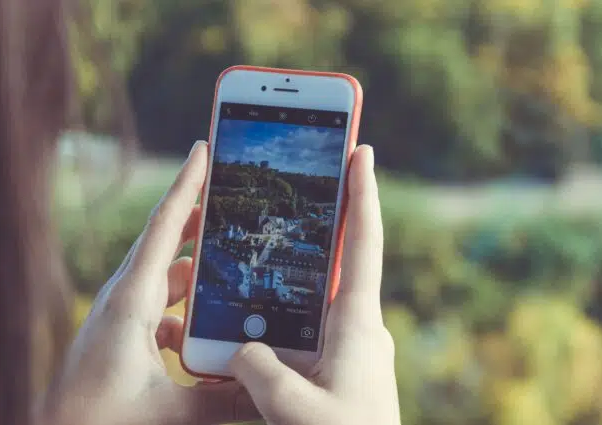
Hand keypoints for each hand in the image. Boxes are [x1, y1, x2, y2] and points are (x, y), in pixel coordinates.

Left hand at [39, 141, 258, 424]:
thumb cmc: (98, 422)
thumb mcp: (172, 413)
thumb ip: (227, 401)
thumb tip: (273, 390)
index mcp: (131, 301)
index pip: (165, 228)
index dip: (187, 186)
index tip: (204, 149)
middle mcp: (124, 300)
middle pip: (171, 246)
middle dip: (204, 222)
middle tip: (237, 200)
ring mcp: (122, 319)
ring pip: (169, 282)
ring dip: (201, 276)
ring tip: (237, 270)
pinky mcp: (123, 338)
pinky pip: (163, 311)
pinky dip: (189, 314)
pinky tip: (209, 338)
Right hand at [230, 145, 399, 424]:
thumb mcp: (297, 413)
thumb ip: (262, 374)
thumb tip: (239, 348)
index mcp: (359, 324)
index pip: (362, 243)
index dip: (362, 192)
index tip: (361, 149)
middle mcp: (357, 328)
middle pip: (334, 260)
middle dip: (317, 221)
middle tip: (294, 184)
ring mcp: (347, 348)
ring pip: (311, 300)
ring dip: (285, 279)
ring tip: (249, 257)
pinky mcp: (335, 369)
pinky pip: (303, 332)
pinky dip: (278, 320)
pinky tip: (245, 326)